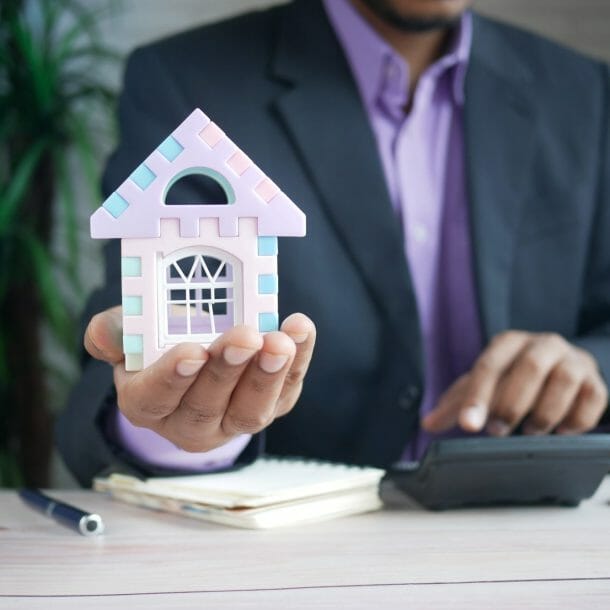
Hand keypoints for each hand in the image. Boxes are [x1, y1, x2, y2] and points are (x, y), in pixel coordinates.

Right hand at [84, 306, 315, 451]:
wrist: (198, 353)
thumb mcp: (131, 334)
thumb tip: (104, 334)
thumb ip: (114, 332)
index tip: (193, 351)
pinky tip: (300, 330)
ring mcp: (233, 420)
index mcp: (148, 403)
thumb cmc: (161, 343)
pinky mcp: (271, 406)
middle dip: (228, 371)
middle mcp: (190, 422)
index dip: (174, 377)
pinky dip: (298, 362)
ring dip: (268, 375)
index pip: (156, 398)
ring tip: (280, 341)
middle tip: (245, 337)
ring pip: (251, 410)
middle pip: (207, 406)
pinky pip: (286, 391)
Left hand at [422, 331, 607, 436]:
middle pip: (528, 369)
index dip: (477, 398)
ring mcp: (572, 360)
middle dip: (511, 405)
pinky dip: (575, 420)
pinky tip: (560, 431)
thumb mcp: (484, 385)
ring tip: (530, 432)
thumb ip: (457, 403)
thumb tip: (427, 423)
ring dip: (544, 413)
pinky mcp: (595, 381)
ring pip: (562, 381)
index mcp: (508, 343)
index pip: (489, 367)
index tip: (468, 426)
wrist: (563, 367)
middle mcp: (542, 344)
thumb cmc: (515, 377)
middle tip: (497, 433)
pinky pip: (591, 399)